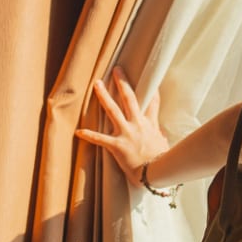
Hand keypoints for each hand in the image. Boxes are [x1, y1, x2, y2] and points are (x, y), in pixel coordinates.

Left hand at [75, 68, 169, 183]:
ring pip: (112, 110)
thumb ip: (160, 137)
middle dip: (122, 83)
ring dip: (103, 96)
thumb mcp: (163, 144)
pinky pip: (100, 139)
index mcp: (149, 124)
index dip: (152, 91)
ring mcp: (126, 133)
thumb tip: (160, 135)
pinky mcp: (117, 145)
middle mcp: (137, 124)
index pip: (152, 103)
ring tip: (96, 85)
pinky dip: (89, 135)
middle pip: (129, 98)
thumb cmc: (162, 160)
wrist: (156, 171)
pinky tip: (78, 131)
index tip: (150, 80)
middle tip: (116, 70)